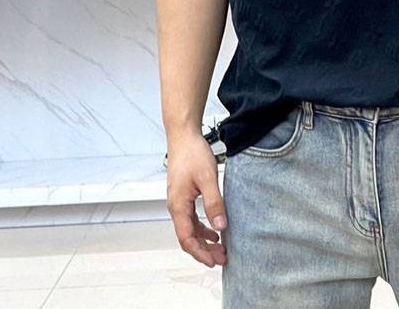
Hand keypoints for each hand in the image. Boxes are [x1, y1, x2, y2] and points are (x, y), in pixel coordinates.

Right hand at [166, 130, 227, 267]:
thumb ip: (214, 202)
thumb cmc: (192, 153)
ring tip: (220, 247)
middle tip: (222, 258)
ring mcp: (179, 201)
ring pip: (190, 228)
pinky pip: (191, 217)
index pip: (187, 238)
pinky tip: (214, 228)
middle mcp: (176, 206)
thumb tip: (220, 226)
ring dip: (204, 239)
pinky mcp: (184, 194)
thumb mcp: (207, 178)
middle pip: (188, 236)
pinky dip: (202, 226)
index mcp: (178, 205)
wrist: (183, 136)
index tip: (214, 261)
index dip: (200, 253)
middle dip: (204, 250)